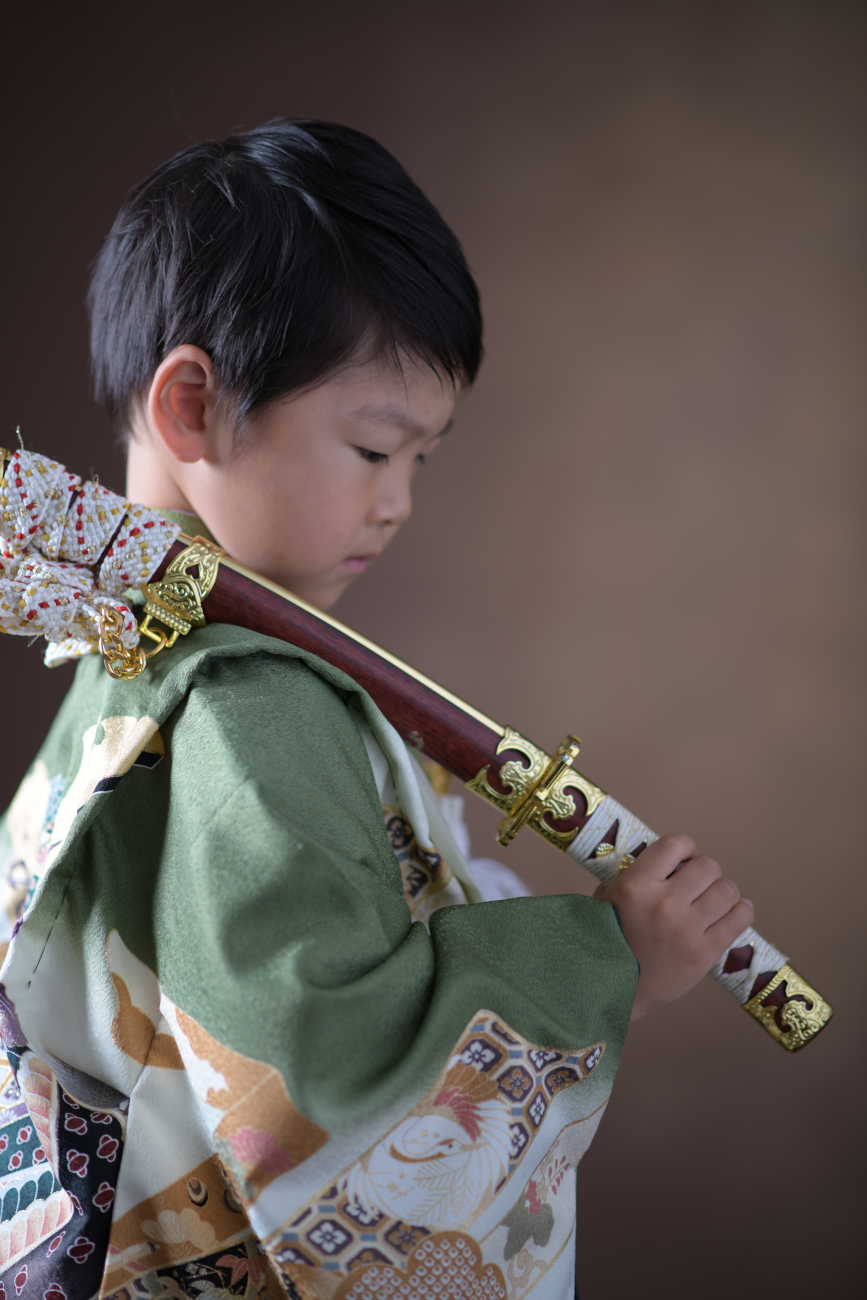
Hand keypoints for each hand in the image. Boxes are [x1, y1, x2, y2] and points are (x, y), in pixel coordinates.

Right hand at [594, 834, 753, 1021]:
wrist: (607, 991)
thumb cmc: (603, 942)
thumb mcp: (605, 900)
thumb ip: (631, 877)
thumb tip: (660, 861)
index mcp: (635, 886)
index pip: (675, 845)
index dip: (685, 847)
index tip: (684, 858)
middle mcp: (664, 904)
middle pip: (707, 866)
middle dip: (704, 871)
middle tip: (697, 883)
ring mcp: (686, 930)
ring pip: (727, 890)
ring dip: (722, 891)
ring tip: (713, 899)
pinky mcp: (703, 954)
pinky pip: (738, 920)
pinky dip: (741, 911)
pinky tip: (736, 909)